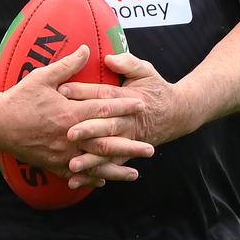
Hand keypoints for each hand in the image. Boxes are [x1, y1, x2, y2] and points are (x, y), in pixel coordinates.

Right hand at [0, 46, 152, 186]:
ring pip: (94, 164)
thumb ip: (68, 65)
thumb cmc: (18, 97)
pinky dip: (92, 178)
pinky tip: (104, 182)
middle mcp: (68, 137)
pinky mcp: (51, 164)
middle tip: (150, 148)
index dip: (124, 106)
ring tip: (135, 174)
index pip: (103, 109)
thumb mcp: (42, 76)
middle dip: (129, 146)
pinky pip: (76, 174)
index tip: (142, 105)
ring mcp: (61, 154)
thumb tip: (88, 48)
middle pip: (105, 143)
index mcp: (68, 113)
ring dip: (116, 169)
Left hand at [59, 52, 187, 182]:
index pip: (104, 94)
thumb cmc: (155, 88)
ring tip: (71, 165)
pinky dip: (92, 174)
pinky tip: (74, 181)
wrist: (176, 114)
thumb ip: (128, 63)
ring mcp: (127, 140)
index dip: (84, 91)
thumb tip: (109, 58)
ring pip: (107, 150)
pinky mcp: (125, 153)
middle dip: (87, 129)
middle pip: (106, 125)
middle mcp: (127, 121)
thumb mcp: (145, 71)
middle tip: (68, 133)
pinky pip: (108, 166)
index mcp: (128, 98)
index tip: (63, 90)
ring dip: (89, 159)